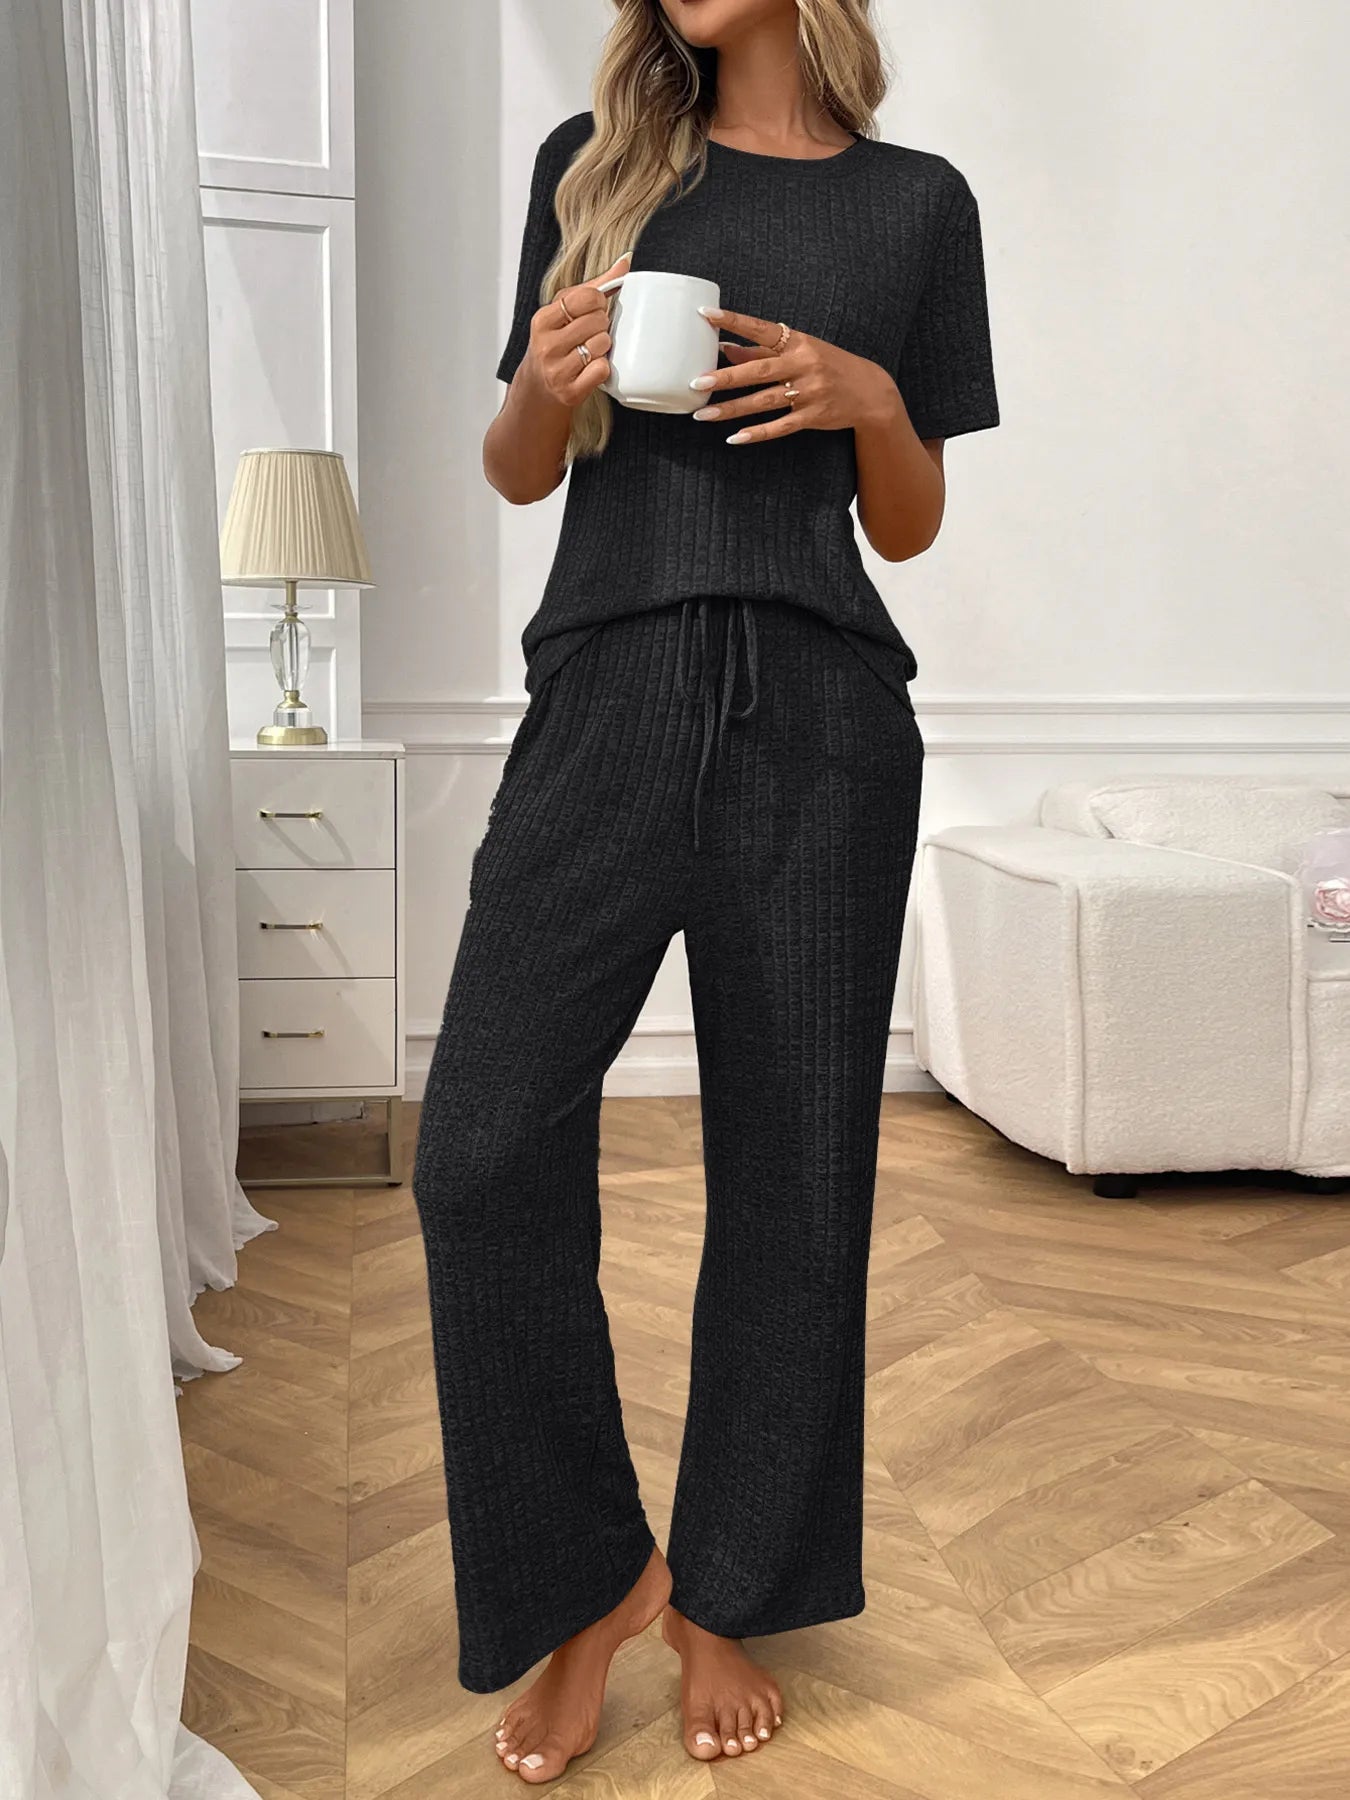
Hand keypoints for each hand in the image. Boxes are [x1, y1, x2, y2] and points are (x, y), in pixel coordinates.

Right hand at [525, 251, 630, 406]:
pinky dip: (602, 368)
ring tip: (589, 351)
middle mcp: (547, 345)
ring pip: (602, 344)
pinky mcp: (569, 391)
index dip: (598, 302)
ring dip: (603, 347)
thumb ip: (594, 286)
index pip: (587, 298)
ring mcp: (557, 370)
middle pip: (598, 321)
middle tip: (590, 334)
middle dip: (601, 326)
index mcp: (543, 320)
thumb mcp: (565, 311)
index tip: (593, 310)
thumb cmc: (555, 343)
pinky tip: (589, 368)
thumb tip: (626, 261)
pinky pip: (602, 369)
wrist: (538, 389)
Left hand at [688, 305, 901, 443]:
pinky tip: (735, 437)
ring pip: (764, 402)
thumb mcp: (800, 351)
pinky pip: (781, 427)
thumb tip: (723, 348)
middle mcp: (803, 365)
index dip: (733, 320)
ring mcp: (809, 393)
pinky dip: (757, 433)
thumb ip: (761, 352)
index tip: (705, 314)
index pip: (760, 328)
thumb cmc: (828, 366)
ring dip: (732, 409)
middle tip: (698, 382)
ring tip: (703, 414)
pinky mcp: (814, 417)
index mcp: (798, 342)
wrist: (870, 392)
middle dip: (726, 377)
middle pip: (759, 371)